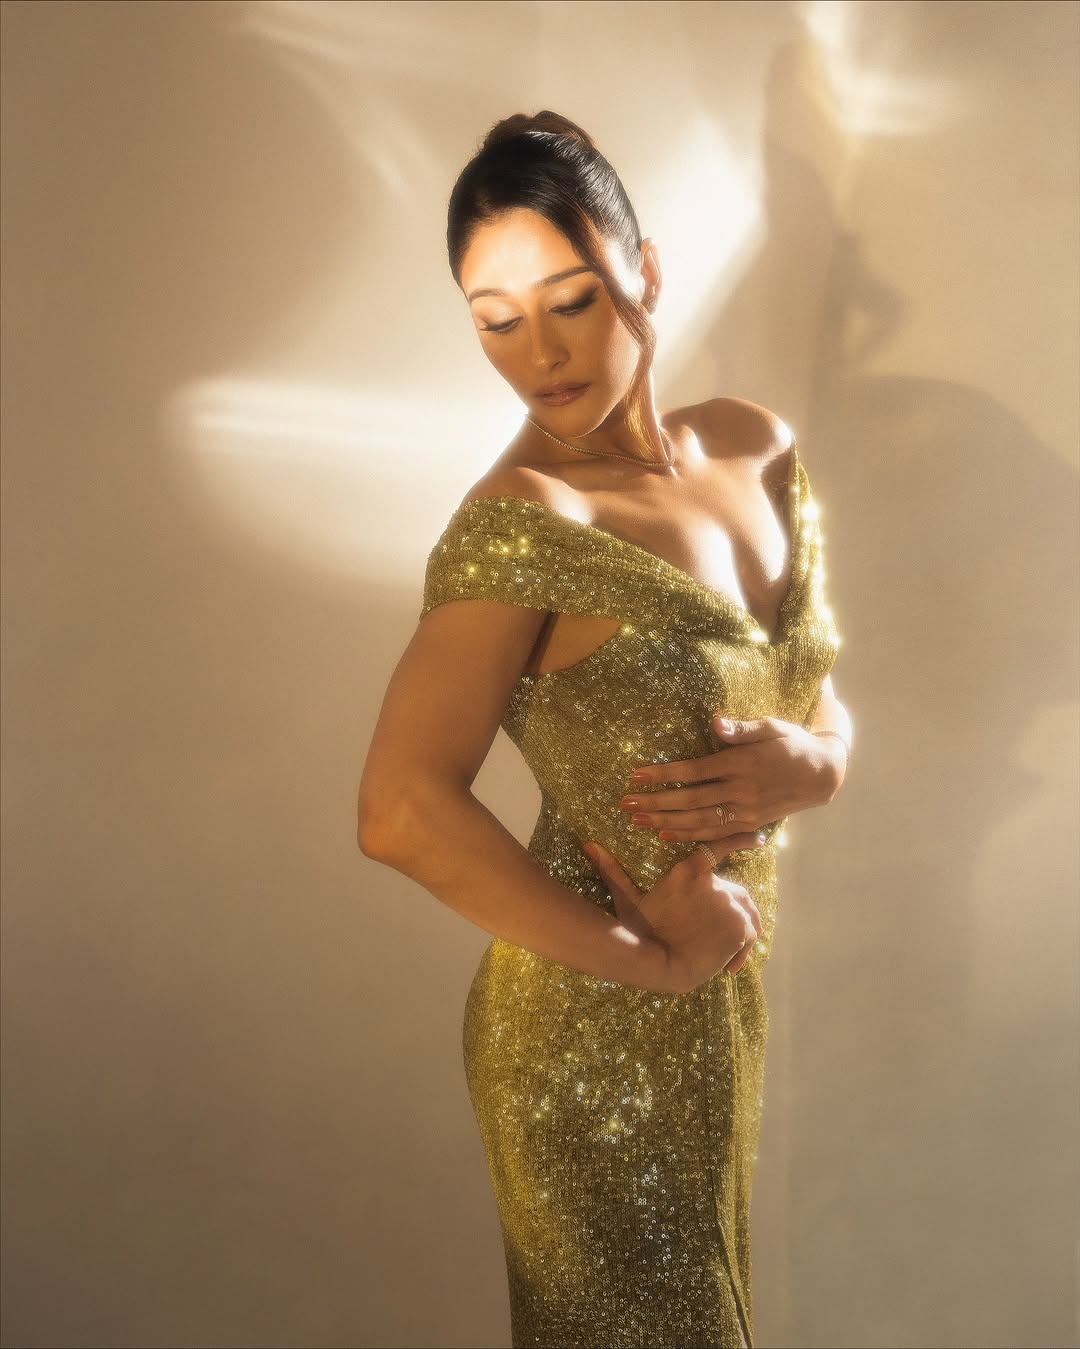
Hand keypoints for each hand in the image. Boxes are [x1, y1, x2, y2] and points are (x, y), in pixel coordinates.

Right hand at [583, 841, 762, 993]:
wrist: (660, 965)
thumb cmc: (640, 932)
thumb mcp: (628, 900)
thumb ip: (613, 870)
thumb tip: (589, 845)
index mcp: (688, 870)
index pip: (719, 846)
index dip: (741, 839)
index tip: (760, 838)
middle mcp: (713, 882)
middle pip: (736, 889)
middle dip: (733, 909)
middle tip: (719, 933)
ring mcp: (729, 903)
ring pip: (746, 911)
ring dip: (740, 928)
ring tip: (725, 951)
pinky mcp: (740, 926)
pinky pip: (750, 933)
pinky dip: (743, 948)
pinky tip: (729, 964)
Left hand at [619, 715, 843, 845]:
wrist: (823, 774)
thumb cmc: (793, 744)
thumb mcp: (772, 727)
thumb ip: (743, 728)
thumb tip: (716, 721)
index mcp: (742, 764)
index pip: (694, 771)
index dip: (664, 774)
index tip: (637, 775)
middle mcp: (740, 790)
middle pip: (690, 800)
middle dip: (655, 802)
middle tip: (625, 803)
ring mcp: (745, 811)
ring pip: (699, 821)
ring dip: (666, 822)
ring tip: (637, 820)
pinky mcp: (749, 824)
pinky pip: (714, 833)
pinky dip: (689, 836)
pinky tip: (665, 836)